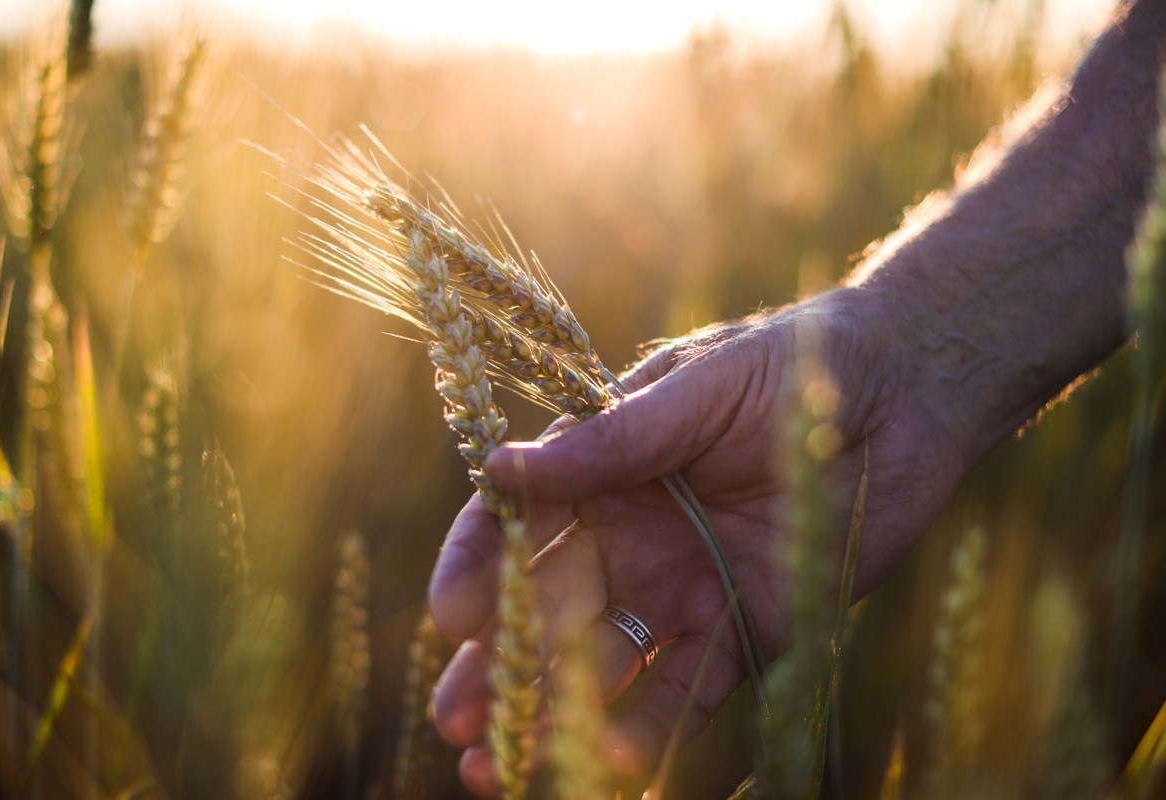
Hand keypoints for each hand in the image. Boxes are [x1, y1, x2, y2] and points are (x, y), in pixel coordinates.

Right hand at [426, 287, 970, 795]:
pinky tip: (617, 764)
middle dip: (500, 666)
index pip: (518, 524)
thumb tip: (498, 468)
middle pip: (547, 610)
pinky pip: (694, 689)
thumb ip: (611, 439)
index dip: (477, 569)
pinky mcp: (749, 629)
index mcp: (603, 471)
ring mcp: (685, 588)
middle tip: (459, 720)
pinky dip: (656, 728)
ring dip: (557, 714)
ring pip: (606, 662)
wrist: (906, 390)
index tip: (453, 615)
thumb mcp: (696, 387)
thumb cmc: (792, 362)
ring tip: (505, 767)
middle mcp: (632, 538)